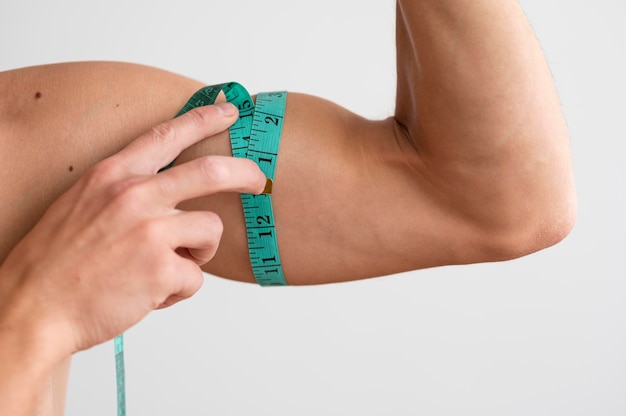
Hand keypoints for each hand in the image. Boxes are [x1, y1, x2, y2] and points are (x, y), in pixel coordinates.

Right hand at [0, 102, 265, 358]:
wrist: (32, 309)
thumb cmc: (57, 263)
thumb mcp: (83, 205)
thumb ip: (127, 193)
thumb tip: (172, 199)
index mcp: (113, 176)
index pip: (166, 135)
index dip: (203, 118)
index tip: (230, 109)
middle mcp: (134, 195)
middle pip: (211, 172)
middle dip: (245, 173)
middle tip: (259, 180)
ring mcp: (150, 231)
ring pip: (210, 231)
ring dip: (198, 254)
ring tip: (165, 270)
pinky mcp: (162, 269)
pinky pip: (196, 277)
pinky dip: (179, 291)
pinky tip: (150, 295)